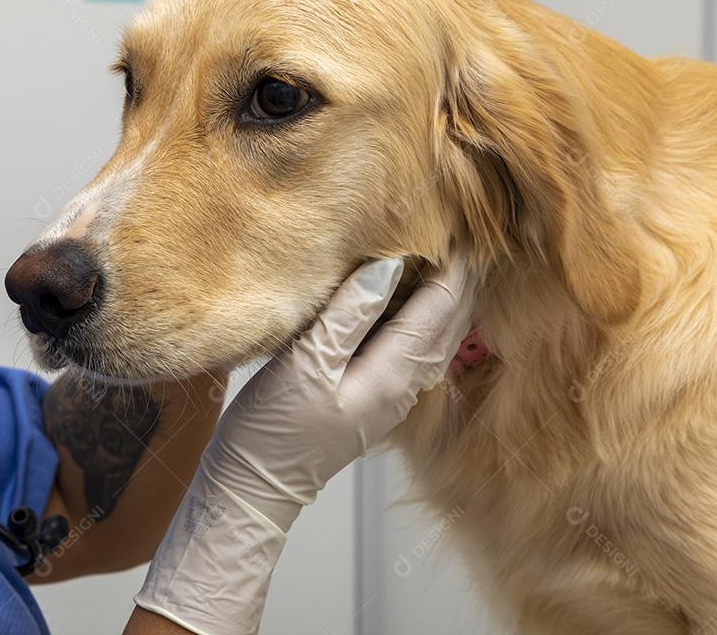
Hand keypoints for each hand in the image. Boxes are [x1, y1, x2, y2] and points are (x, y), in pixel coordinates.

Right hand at [134, 256, 475, 634]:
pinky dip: (421, 321)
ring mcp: (393, 397)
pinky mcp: (375, 400)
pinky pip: (414, 351)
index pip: (441, 310)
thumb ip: (350, 313)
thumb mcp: (307, 362)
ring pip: (435, 339)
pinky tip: (404, 305)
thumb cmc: (273, 429)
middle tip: (458, 238)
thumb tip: (387, 267)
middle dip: (458, 282)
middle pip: (449, 325)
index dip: (455, 269)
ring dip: (443, 301)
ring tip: (439, 262)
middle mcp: (405, 387)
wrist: (255, 486)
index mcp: (394, 374)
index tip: (462, 229)